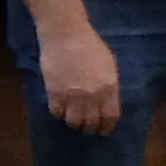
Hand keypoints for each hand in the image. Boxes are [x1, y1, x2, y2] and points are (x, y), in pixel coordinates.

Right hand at [38, 13, 122, 134]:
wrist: (66, 34)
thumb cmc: (90, 44)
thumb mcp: (108, 64)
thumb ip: (109, 85)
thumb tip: (107, 100)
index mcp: (109, 88)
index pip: (110, 117)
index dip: (106, 127)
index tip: (103, 131)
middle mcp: (92, 96)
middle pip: (91, 123)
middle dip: (89, 128)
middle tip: (87, 128)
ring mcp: (73, 95)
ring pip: (73, 122)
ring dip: (74, 122)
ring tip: (73, 118)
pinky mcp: (55, 92)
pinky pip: (56, 112)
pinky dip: (58, 113)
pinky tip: (60, 107)